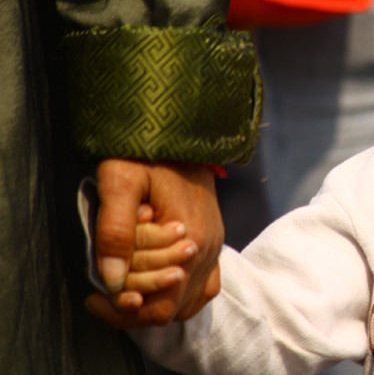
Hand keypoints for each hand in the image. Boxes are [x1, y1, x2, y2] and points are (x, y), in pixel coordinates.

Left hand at [85, 160, 223, 327]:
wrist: (181, 133)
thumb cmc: (146, 154)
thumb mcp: (119, 182)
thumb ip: (115, 231)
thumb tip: (111, 279)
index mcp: (188, 237)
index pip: (158, 301)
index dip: (121, 308)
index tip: (92, 296)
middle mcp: (206, 248)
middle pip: (172, 307)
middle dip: (134, 308)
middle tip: (101, 295)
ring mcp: (214, 247)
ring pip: (188, 301)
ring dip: (155, 303)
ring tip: (125, 290)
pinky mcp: (214, 242)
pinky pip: (206, 286)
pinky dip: (181, 296)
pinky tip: (159, 287)